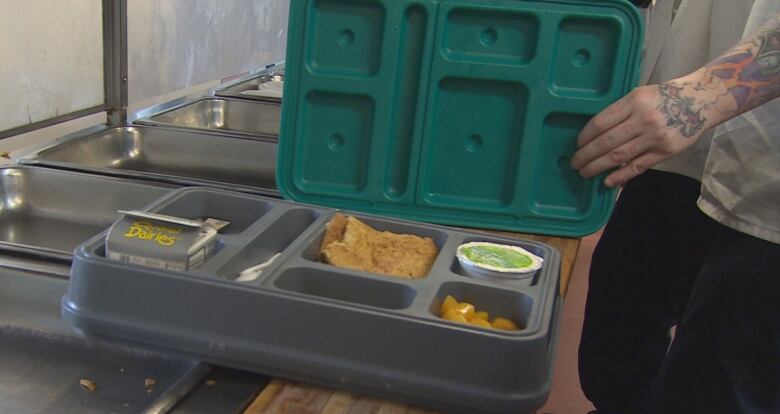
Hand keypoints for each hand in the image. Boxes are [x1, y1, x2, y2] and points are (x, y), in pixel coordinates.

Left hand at [570, 83, 707, 186]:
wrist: (699, 102)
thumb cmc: (663, 98)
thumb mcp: (639, 95)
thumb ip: (620, 111)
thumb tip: (595, 132)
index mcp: (633, 102)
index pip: (601, 122)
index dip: (585, 136)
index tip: (577, 144)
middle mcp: (643, 119)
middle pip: (606, 142)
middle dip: (586, 155)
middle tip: (575, 163)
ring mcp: (654, 137)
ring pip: (619, 156)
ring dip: (598, 167)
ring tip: (585, 173)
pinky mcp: (664, 152)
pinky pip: (638, 167)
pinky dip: (620, 175)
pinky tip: (607, 181)